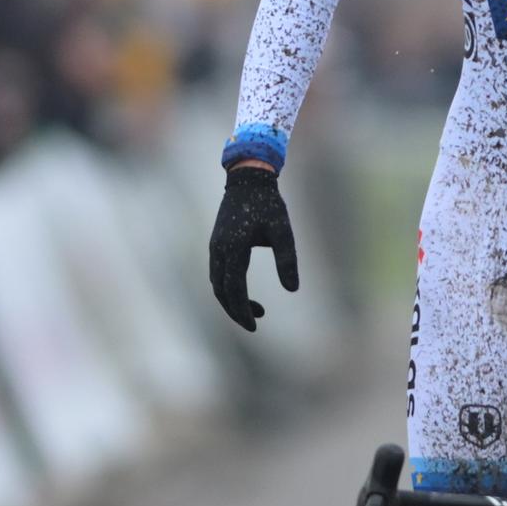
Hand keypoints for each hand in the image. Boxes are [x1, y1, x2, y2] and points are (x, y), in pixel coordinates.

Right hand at [208, 164, 298, 331]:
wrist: (248, 180)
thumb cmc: (269, 205)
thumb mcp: (283, 231)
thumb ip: (287, 259)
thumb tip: (292, 289)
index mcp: (233, 248)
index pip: (234, 289)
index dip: (242, 310)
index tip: (255, 325)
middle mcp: (218, 250)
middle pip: (221, 291)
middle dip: (236, 311)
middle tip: (255, 323)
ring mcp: (214, 247)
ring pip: (217, 284)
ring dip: (232, 300)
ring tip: (257, 310)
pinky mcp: (216, 245)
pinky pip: (217, 274)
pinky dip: (228, 288)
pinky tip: (244, 291)